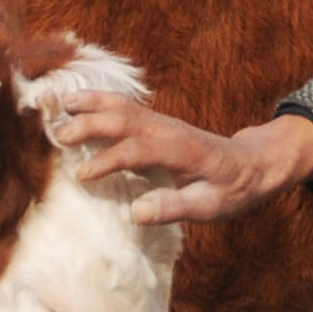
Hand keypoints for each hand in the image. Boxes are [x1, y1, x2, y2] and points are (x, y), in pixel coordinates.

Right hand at [57, 97, 312, 225]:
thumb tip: (137, 212)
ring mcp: (163, 122)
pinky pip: (126, 106)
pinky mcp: (159, 122)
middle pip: (125, 119)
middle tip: (58, 134)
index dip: (108, 161)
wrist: (254, 164)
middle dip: (90, 124)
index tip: (82, 176)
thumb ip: (175, 208)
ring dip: (91, 103)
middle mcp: (170, 130)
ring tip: (59, 102)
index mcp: (182, 151)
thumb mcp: (211, 207)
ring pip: (123, 106)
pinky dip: (100, 100)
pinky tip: (79, 99)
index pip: (138, 151)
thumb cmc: (232, 191)